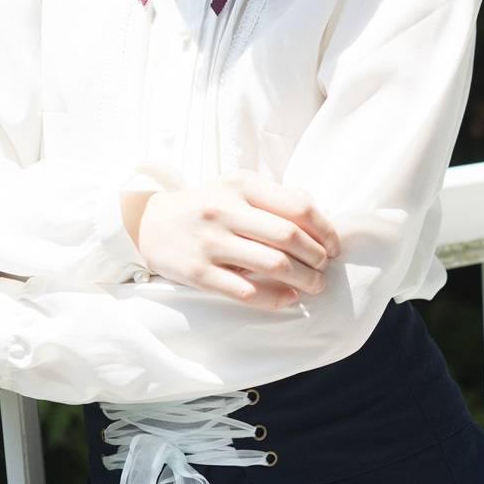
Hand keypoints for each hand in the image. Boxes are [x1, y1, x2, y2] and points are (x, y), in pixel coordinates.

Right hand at [136, 169, 341, 310]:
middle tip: (325, 268)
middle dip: (317, 257)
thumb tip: (320, 216)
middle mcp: (225, 211)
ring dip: (304, 280)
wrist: (148, 223)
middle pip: (289, 237)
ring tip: (314, 285)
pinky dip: (276, 298)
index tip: (334, 246)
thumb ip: (276, 196)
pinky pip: (247, 291)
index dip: (325, 230)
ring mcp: (210, 243)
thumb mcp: (236, 188)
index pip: (298, 206)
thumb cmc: (206, 206)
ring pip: (273, 265)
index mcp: (241, 185)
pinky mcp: (198, 273)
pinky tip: (289, 297)